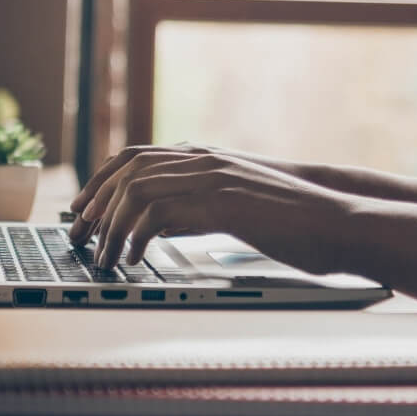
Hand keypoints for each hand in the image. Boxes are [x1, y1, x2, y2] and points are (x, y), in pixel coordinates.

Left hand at [68, 145, 358, 275]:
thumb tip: (158, 223)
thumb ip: (197, 205)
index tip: (80, 209)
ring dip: (113, 226)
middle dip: (96, 204)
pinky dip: (138, 236)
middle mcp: (204, 161)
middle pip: (127, 169)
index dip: (100, 180)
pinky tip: (135, 260)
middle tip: (80, 237)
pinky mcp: (223, 203)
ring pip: (138, 190)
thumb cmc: (291, 220)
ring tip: (105, 258)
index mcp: (205, 158)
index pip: (134, 155)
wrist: (336, 220)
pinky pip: (163, 213)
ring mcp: (213, 178)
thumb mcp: (235, 206)